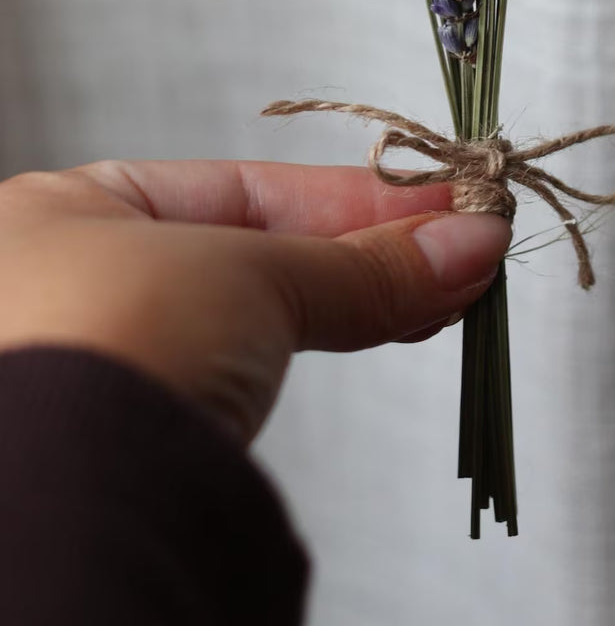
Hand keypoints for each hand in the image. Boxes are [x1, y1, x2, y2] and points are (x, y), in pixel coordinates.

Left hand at [0, 159, 510, 443]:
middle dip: (373, 247)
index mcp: (72, 211)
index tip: (441, 201)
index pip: (244, 187)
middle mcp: (83, 276)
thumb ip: (362, 262)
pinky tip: (408, 322)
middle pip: (262, 247)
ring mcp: (113, 355)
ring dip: (370, 294)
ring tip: (456, 284)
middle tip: (464, 241)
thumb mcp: (251, 274)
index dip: (353, 194)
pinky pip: (261, 363)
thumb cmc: (113, 342)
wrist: (67, 507)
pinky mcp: (150, 427)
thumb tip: (468, 242)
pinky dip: (335, 340)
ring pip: (267, 310)